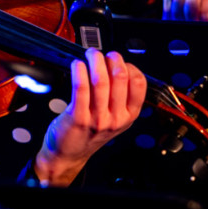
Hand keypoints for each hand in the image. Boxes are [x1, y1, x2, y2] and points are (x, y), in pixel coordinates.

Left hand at [34, 48, 146, 185]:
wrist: (69, 154)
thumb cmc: (90, 132)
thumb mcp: (114, 118)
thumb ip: (120, 98)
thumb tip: (117, 66)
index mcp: (129, 116)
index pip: (138, 83)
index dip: (129, 66)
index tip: (119, 60)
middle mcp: (116, 118)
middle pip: (120, 78)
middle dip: (112, 59)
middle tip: (102, 54)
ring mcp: (98, 119)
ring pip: (101, 81)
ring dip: (95, 61)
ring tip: (90, 54)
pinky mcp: (78, 118)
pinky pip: (81, 89)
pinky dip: (79, 72)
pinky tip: (76, 64)